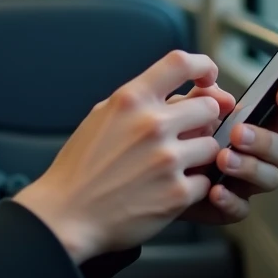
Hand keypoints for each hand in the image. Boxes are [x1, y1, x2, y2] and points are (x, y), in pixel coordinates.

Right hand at [13, 51, 223, 263]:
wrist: (66, 215)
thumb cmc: (83, 166)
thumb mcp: (102, 116)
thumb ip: (141, 101)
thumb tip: (186, 92)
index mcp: (131, 99)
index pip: (181, 62)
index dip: (203, 66)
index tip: (207, 79)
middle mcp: (151, 124)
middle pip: (209, 106)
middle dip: (203, 120)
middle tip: (186, 135)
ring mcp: (166, 159)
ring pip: (212, 145)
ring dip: (199, 155)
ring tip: (174, 166)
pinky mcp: (176, 193)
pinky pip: (205, 181)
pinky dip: (192, 187)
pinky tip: (168, 190)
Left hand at [177, 84, 277, 225]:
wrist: (143, 172)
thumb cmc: (170, 136)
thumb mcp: (180, 108)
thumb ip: (200, 98)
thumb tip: (224, 98)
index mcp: (251, 125)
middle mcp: (255, 154)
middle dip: (265, 140)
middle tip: (237, 133)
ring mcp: (246, 182)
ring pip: (270, 179)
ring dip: (250, 167)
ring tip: (223, 159)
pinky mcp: (230, 207)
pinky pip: (242, 208)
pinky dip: (231, 199)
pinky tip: (215, 190)